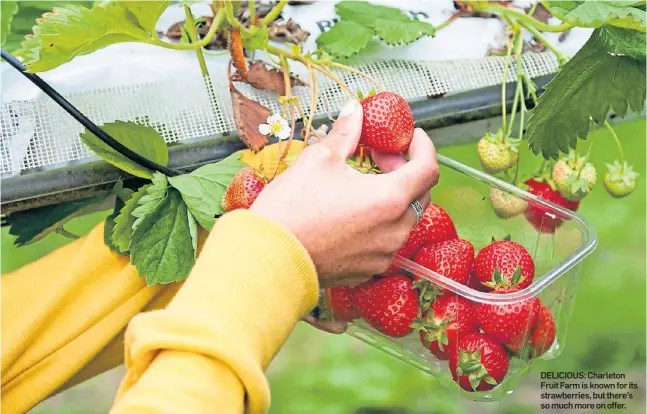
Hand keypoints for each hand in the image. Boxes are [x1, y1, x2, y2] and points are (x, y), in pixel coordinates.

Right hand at [250, 99, 438, 287]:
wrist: (268, 258)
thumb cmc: (292, 210)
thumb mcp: (319, 159)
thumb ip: (346, 134)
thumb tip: (354, 112)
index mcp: (390, 199)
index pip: (429, 168)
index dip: (423, 147)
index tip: (410, 137)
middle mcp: (394, 230)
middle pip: (419, 195)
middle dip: (404, 171)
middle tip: (379, 157)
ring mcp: (382, 254)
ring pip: (402, 220)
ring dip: (391, 198)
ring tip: (360, 185)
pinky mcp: (366, 271)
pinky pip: (383, 242)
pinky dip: (377, 223)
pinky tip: (351, 214)